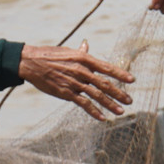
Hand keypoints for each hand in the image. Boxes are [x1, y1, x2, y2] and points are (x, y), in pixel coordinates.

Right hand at [18, 40, 133, 120]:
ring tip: (120, 111)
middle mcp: (82, 71)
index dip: (120, 74)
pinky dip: (94, 112)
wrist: (31, 63)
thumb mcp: (67, 51)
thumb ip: (80, 52)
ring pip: (97, 95)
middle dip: (119, 93)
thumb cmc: (49, 55)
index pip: (107, 67)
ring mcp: (75, 83)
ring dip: (110, 104)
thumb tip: (86, 45)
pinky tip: (102, 118)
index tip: (132, 80)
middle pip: (105, 84)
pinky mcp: (66, 93)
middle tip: (130, 101)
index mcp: (84, 59)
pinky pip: (84, 104)